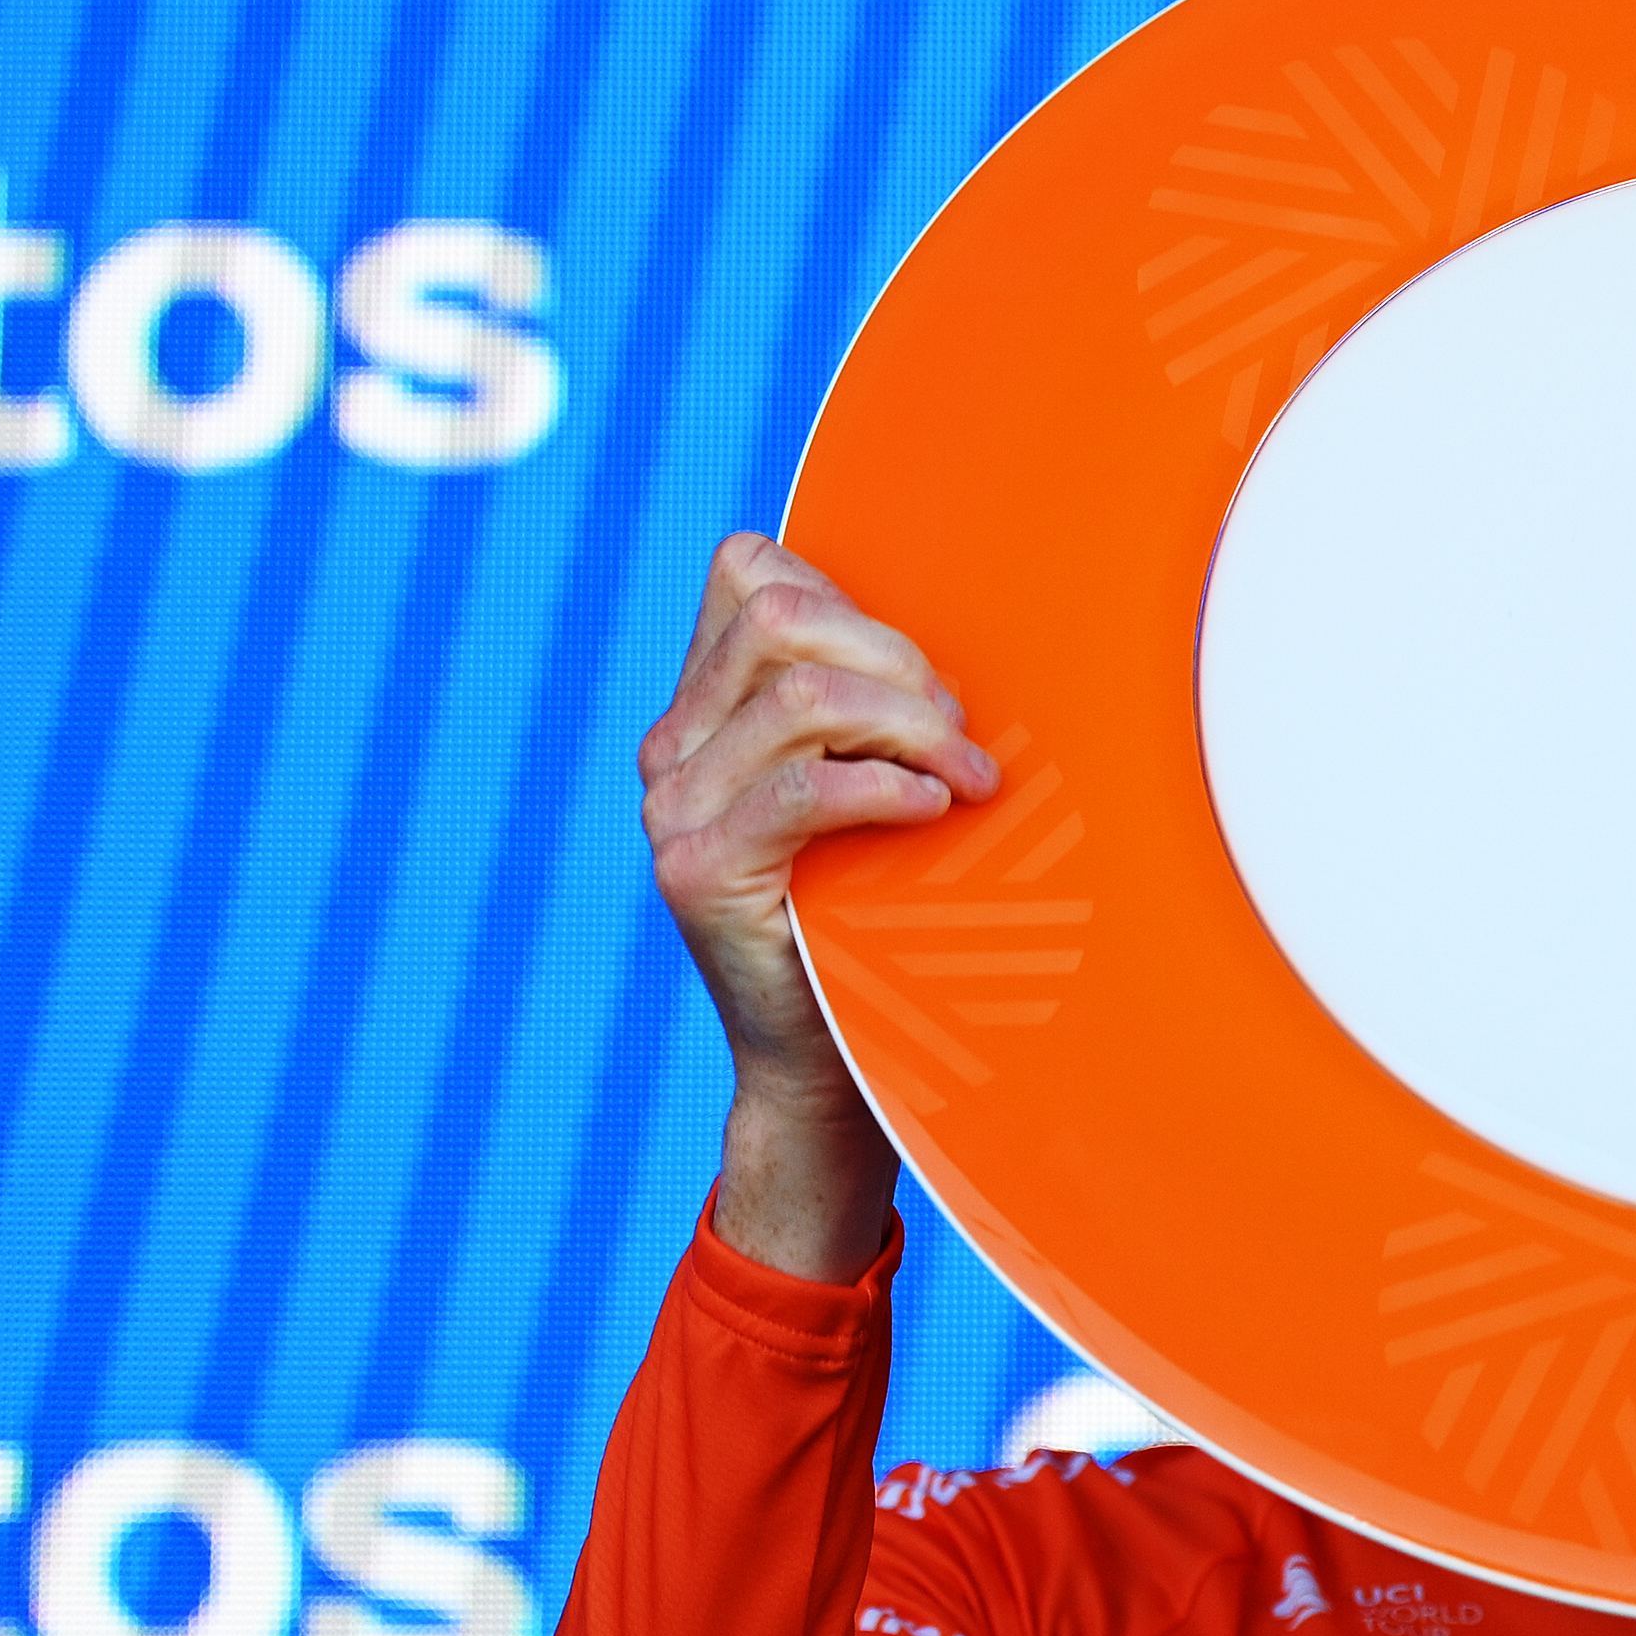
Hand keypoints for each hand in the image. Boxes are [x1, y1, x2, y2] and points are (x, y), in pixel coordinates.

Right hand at [641, 531, 996, 1276]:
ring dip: (909, 726)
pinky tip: (932, 811)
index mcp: (703, 705)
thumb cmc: (877, 914)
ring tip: (964, 779)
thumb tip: (946, 640)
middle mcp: (671, 746)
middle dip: (896, 661)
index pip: (754, 573)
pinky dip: (884, 787)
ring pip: (797, 694)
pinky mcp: (697, 871)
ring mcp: (672, 807)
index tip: (927, 687)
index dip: (856, 605)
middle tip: (960, 738)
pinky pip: (801, 791)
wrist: (832, 1062)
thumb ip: (870, 701)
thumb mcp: (872, 782)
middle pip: (782, 619)